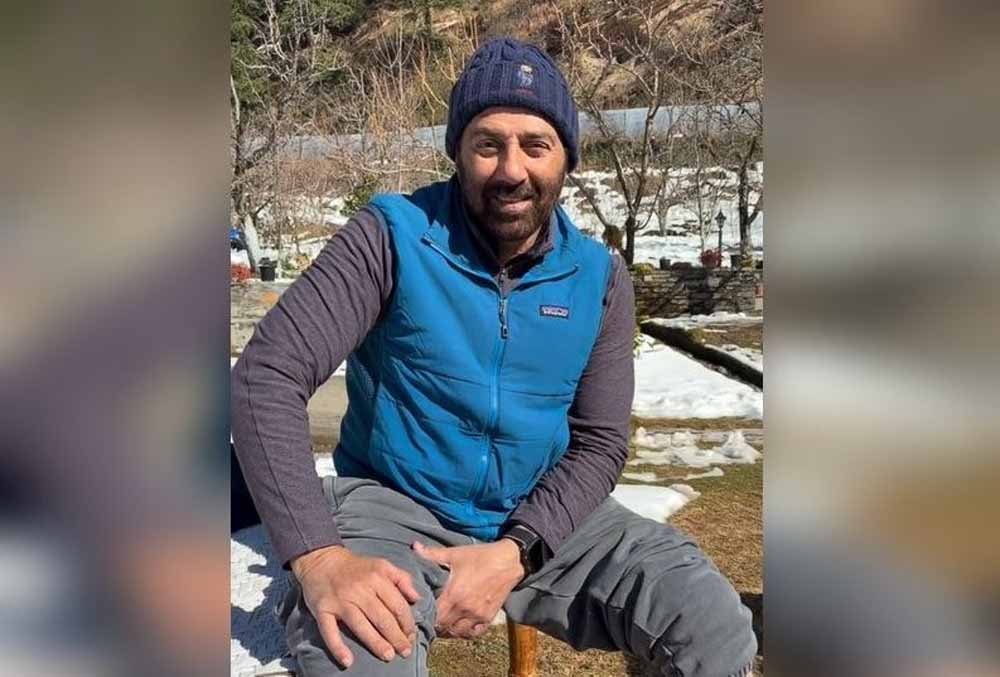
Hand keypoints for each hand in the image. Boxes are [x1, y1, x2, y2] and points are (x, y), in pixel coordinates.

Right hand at [290, 545, 420, 667]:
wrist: (321, 559)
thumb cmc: (355, 567)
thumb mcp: (381, 564)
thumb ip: (402, 578)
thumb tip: (416, 598)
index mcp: (377, 577)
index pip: (397, 604)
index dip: (407, 622)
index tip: (411, 636)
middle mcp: (359, 589)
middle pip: (381, 617)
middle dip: (396, 636)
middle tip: (404, 652)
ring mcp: (340, 600)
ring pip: (360, 625)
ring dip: (375, 643)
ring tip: (388, 656)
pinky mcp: (322, 609)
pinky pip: (329, 631)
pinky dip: (337, 647)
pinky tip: (347, 661)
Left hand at [412, 539, 523, 639]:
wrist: (509, 561)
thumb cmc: (481, 556)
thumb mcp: (455, 554)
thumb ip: (432, 554)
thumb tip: (414, 547)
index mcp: (455, 594)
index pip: (434, 615)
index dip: (425, 616)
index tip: (419, 613)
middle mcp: (466, 608)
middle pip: (443, 627)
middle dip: (434, 624)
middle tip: (428, 619)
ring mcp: (478, 615)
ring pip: (457, 633)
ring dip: (448, 630)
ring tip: (441, 623)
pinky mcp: (488, 617)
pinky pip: (473, 633)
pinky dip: (464, 632)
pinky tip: (459, 626)